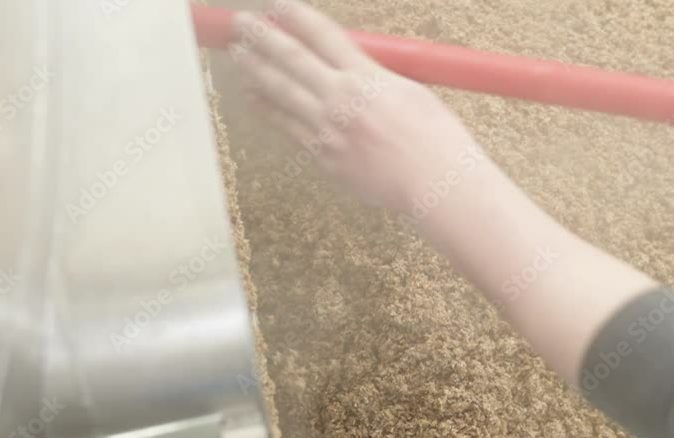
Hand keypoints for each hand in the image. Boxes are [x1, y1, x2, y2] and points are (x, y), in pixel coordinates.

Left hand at [227, 3, 488, 212]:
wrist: (434, 184)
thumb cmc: (436, 139)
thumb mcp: (411, 91)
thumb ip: (376, 77)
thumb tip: (354, 67)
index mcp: (368, 77)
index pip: (323, 35)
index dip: (296, 16)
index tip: (277, 5)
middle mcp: (342, 98)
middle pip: (292, 59)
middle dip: (262, 37)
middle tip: (240, 22)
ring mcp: (329, 129)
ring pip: (282, 93)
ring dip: (255, 70)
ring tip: (237, 54)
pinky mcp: (324, 156)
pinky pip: (289, 128)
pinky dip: (269, 110)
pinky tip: (255, 99)